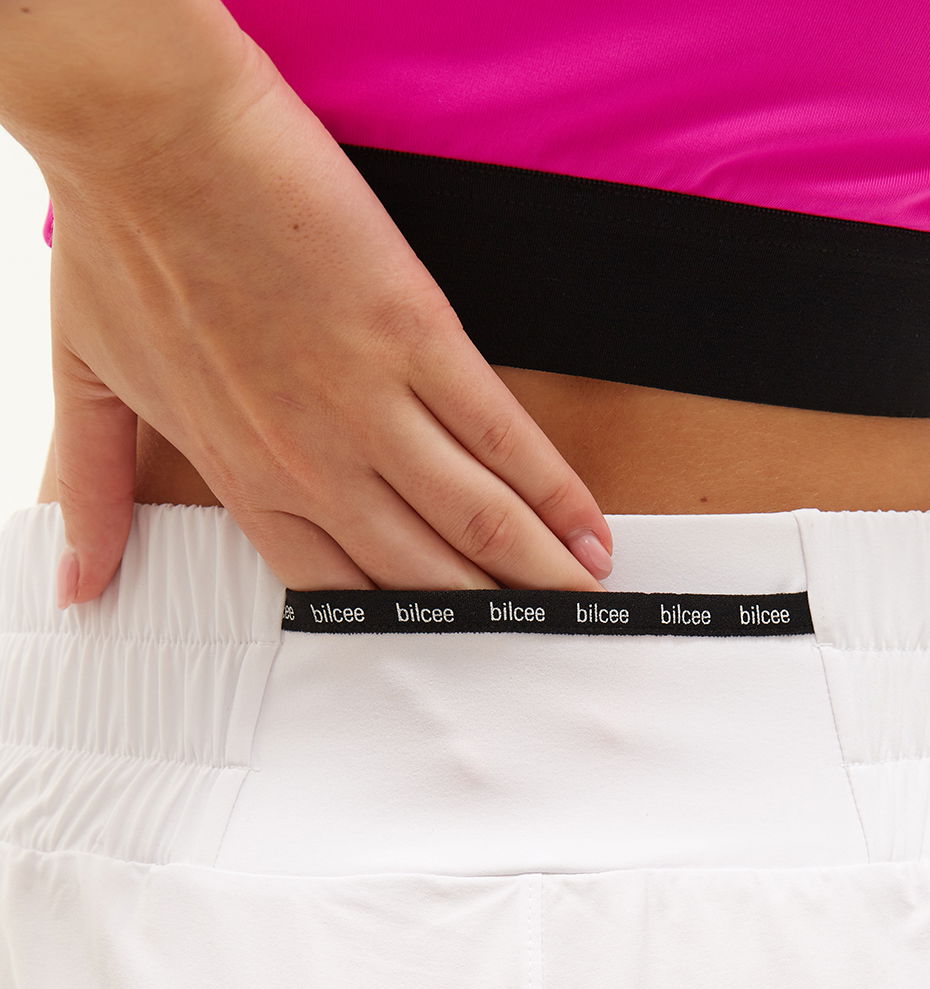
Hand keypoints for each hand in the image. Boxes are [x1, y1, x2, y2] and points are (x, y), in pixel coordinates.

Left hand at [39, 33, 614, 603]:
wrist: (151, 134)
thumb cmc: (120, 239)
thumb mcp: (88, 383)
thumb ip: (94, 495)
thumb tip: (78, 586)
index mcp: (242, 477)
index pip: (334, 591)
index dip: (398, 629)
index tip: (441, 648)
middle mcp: (312, 463)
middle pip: (419, 574)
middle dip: (484, 616)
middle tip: (533, 641)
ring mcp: (370, 403)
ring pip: (472, 520)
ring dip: (534, 571)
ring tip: (577, 598)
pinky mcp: (416, 336)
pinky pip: (501, 435)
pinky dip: (553, 490)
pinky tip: (586, 528)